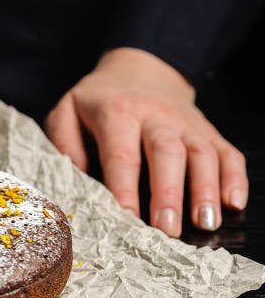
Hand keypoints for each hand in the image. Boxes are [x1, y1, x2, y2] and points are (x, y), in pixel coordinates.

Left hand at [45, 47, 246, 236]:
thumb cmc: (98, 101)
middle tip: (167, 229)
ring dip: (206, 189)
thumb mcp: (67, 111)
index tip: (126, 217)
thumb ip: (62, 143)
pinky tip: (233, 204)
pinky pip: (228, 152)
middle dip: (168, 193)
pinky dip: (234, 178)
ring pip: (202, 154)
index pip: (121, 153)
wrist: (139, 68)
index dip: (123, 187)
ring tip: (205, 223)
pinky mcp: (208, 131)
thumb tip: (73, 179)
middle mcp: (156, 115)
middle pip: (166, 152)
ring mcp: (187, 123)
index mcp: (117, 111)